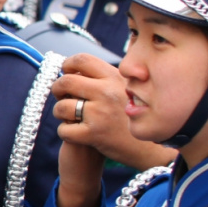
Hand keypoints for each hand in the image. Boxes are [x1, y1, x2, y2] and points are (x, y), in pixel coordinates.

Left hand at [52, 54, 176, 172]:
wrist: (150, 147)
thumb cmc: (134, 115)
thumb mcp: (126, 88)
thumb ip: (104, 78)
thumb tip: (72, 69)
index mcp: (114, 77)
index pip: (81, 59)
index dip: (67, 65)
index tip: (65, 73)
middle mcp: (107, 92)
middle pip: (65, 81)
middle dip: (57, 89)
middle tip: (61, 96)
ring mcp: (100, 113)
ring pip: (61, 107)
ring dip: (60, 113)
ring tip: (69, 116)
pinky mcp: (94, 134)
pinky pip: (64, 130)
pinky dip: (66, 132)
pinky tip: (76, 132)